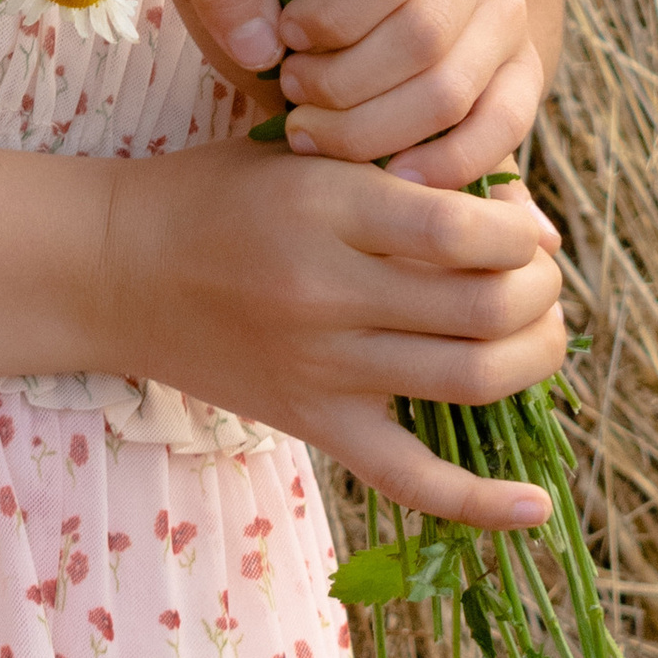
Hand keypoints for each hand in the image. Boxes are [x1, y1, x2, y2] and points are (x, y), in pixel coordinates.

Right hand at [105, 137, 568, 525]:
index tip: (530, 225)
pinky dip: (481, 502)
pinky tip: (535, 501)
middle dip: (539, 292)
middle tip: (539, 276)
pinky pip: (410, 479)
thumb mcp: (304, 155)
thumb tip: (519, 220)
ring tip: (535, 332)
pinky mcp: (314, 425)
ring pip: (470, 380)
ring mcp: (321, 368)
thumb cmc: (219, 195)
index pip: (462, 233)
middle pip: (482, 309)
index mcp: (327, 209)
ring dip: (533, 358)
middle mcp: (327, 292)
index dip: (521, 233)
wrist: (118, 268)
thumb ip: (399, 175)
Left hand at [154, 0, 556, 189]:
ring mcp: (506, 1)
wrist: (303, 6)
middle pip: (426, 32)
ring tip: (312, 133)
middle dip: (346, 85)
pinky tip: (388, 174)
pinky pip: (504, 125)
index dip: (337, 17)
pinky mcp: (520, 65)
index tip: (284, 39)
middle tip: (290, 96)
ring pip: (456, 87)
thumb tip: (261, 39)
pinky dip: (448, 163)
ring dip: (375, 130)